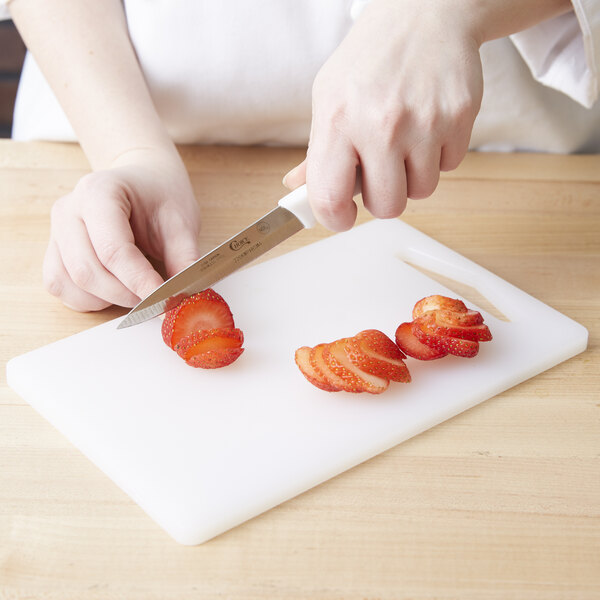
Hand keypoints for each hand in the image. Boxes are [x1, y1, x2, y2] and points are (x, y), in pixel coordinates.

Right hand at [43, 148, 200, 310]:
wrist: (144, 182)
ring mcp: (56, 231)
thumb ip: (184, 259)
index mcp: (99, 191)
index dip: (139, 280)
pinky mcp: (55, 251)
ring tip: (137, 291)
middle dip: (124, 294)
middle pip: (86, 270)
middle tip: (155, 298)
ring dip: (106, 299)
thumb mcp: (182, 223)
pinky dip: (88, 300)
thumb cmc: (161, 197)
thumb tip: (185, 297)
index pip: (113, 249)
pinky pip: (60, 286)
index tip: (163, 298)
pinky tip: (114, 292)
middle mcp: (69, 210)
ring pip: (68, 282)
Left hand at [283, 0, 483, 230]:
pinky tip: (428, 126)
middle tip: (380, 173)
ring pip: (422, 191)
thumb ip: (316, 151)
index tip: (342, 217)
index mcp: (338, 120)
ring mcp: (424, 122)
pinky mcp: (459, 117)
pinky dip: (438, 155)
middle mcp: (380, 124)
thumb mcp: (329, 96)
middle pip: (387, 206)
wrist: (425, 12)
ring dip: (412, 177)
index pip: (330, 197)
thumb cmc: (370, 59)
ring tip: (405, 143)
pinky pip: (449, 166)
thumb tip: (297, 190)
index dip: (335, 219)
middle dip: (383, 198)